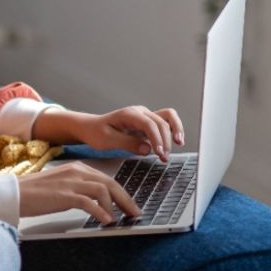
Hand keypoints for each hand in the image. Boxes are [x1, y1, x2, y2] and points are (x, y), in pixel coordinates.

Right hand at [18, 161, 141, 224]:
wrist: (15, 193)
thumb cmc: (35, 193)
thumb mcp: (61, 186)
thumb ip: (79, 190)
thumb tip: (97, 203)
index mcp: (77, 168)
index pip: (106, 178)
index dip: (122, 192)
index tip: (130, 205)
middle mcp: (76, 172)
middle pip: (110, 183)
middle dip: (126, 199)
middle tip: (135, 213)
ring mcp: (71, 182)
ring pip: (103, 191)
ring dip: (115, 206)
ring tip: (119, 219)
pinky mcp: (64, 195)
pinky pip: (89, 202)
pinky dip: (101, 212)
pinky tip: (105, 221)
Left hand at [68, 106, 184, 162]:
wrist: (92, 128)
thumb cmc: (97, 132)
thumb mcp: (107, 140)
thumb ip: (127, 144)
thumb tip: (147, 149)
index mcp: (129, 114)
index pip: (149, 124)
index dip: (156, 139)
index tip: (158, 153)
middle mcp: (140, 112)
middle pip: (161, 122)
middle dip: (165, 140)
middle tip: (164, 158)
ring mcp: (145, 117)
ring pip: (168, 117)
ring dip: (174, 131)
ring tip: (179, 144)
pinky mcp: (148, 124)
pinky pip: (166, 123)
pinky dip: (173, 130)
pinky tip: (176, 141)